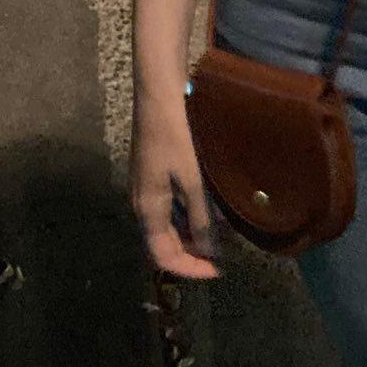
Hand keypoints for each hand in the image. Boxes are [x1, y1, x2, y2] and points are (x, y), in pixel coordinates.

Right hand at [131, 94, 221, 278]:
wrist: (157, 95)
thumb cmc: (174, 136)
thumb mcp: (191, 178)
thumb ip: (200, 216)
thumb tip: (211, 252)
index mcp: (147, 210)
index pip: (163, 257)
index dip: (190, 269)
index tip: (218, 271)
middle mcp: (142, 204)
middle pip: (164, 244)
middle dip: (193, 254)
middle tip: (223, 255)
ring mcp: (146, 189)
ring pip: (168, 225)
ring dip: (192, 234)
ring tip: (221, 234)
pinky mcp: (153, 174)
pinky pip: (170, 207)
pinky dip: (189, 214)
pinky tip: (210, 207)